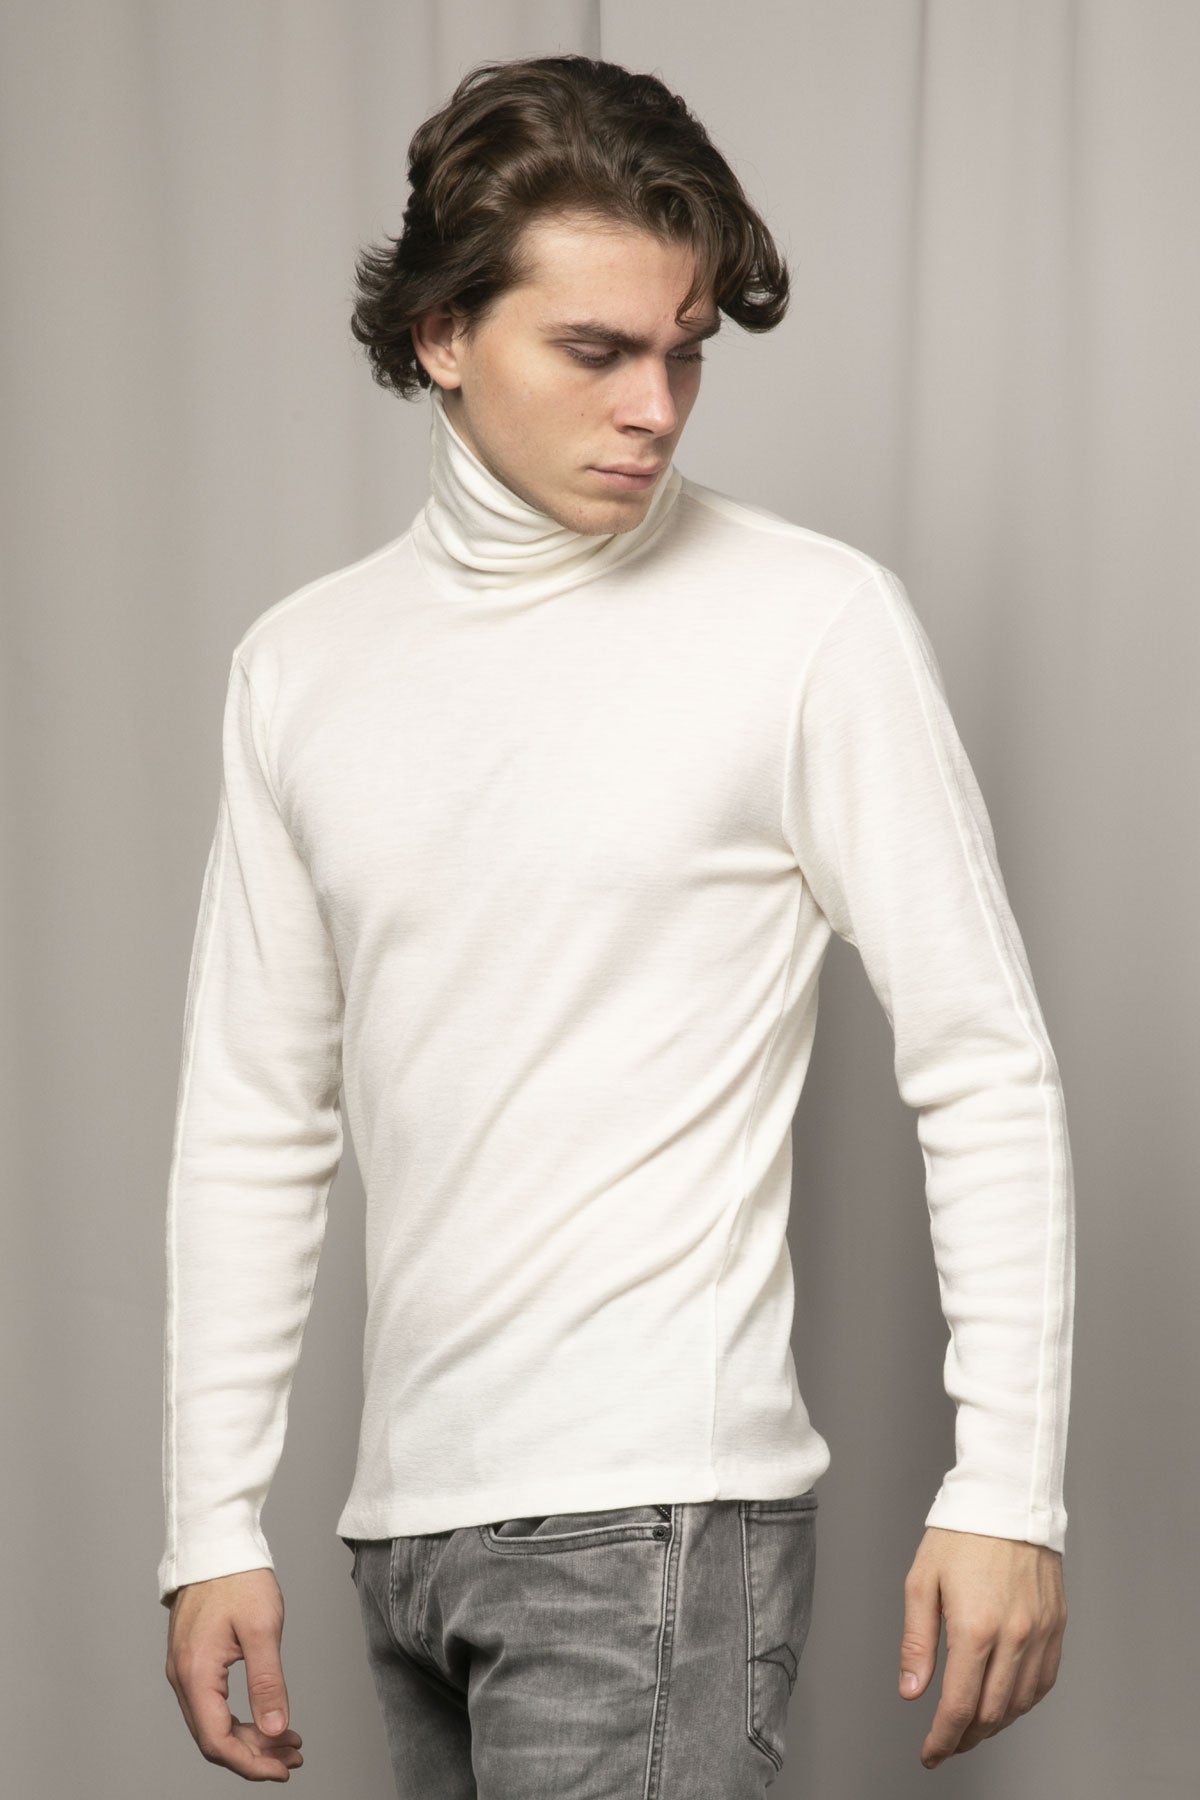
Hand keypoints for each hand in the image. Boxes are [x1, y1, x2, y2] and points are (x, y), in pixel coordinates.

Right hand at [165, 1567, 304, 1780]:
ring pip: (213, 1723)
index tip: (282, 1769)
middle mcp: (183, 1678)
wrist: (216, 1543)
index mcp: (196, 1673)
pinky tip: (266, 1717)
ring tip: (287, 1741)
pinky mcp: (193, 1661)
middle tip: (292, 1757)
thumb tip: (275, 1729)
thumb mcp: (262, 1629)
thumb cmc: (239, 1578)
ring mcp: (185, 1670)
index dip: (250, 1763)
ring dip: (249, 1738)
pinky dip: (240, 1718)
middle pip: (214, 1738)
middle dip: (254, 1754)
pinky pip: (212, 1705)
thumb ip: (268, 1682)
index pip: (218, 1741)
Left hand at [898, 1526, 1066, 1769]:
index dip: (942, 1739)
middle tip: (945, 1743)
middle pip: (992, 1714)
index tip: (929, 1753)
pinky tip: (1004, 1702)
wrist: (1008, 1499)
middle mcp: (1015, 1636)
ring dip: (994, 1725)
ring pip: (1020, 1704)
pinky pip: (1044, 1682)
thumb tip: (912, 1692)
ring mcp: (1040, 1633)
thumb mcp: (922, 1581)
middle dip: (966, 1738)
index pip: (960, 1707)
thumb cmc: (961, 1535)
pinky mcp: (1057, 1626)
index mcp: (976, 1627)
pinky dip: (1022, 1702)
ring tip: (970, 1727)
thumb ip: (917, 1642)